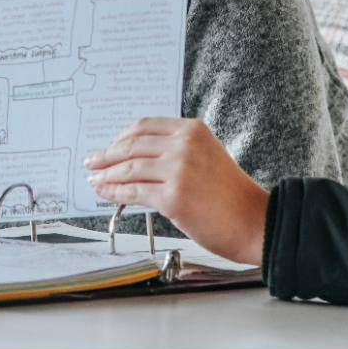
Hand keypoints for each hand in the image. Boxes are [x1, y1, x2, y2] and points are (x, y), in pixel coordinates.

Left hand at [84, 118, 269, 267]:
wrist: (254, 222)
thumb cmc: (232, 197)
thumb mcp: (206, 157)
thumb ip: (177, 152)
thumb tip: (139, 159)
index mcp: (193, 130)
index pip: (145, 127)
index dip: (121, 137)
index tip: (109, 146)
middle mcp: (184, 144)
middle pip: (132, 145)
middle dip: (107, 154)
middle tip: (92, 162)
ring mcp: (178, 169)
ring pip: (129, 168)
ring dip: (106, 175)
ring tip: (95, 180)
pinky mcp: (173, 196)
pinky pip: (133, 191)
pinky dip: (114, 192)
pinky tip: (105, 193)